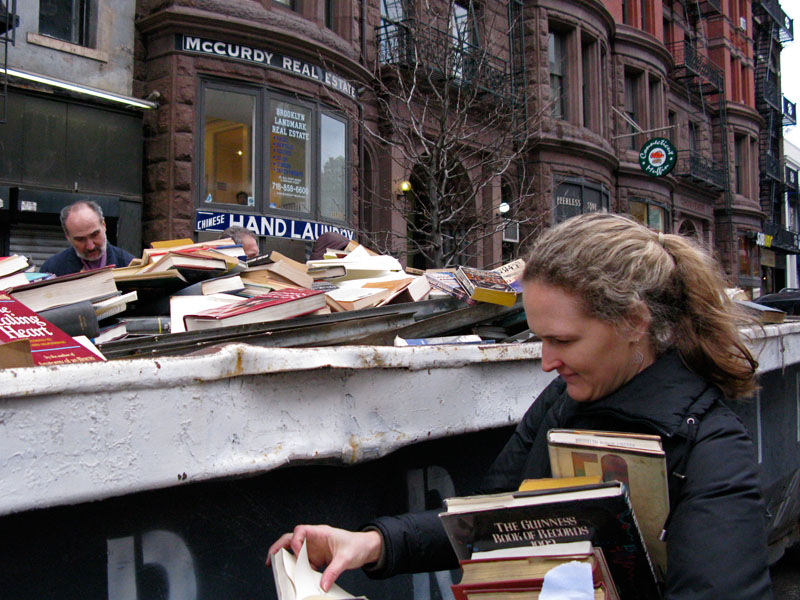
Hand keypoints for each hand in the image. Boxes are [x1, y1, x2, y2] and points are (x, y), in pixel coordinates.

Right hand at [267, 524, 382, 591]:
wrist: (366, 548)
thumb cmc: (357, 546)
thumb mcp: (346, 559)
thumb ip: (334, 571)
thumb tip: (322, 585)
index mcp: (321, 533)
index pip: (301, 530)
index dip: (295, 541)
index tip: (296, 552)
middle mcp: (314, 539)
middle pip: (291, 539)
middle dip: (279, 547)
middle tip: (271, 560)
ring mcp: (314, 549)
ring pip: (294, 551)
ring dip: (286, 559)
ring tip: (278, 570)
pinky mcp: (316, 558)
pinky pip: (302, 563)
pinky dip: (297, 570)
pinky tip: (296, 578)